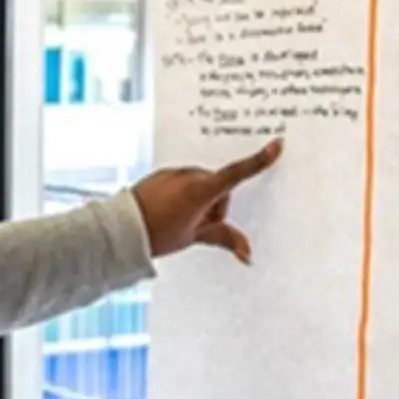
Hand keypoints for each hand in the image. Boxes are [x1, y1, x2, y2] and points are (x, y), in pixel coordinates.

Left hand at [131, 138, 282, 263]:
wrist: (121, 228)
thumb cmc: (158, 233)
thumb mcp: (194, 237)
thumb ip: (224, 238)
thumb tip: (248, 254)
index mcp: (202, 189)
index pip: (238, 174)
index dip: (259, 161)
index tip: (277, 144)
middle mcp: (190, 175)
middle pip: (219, 189)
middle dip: (214, 206)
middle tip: (195, 225)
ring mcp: (175, 172)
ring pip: (202, 185)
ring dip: (198, 201)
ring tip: (177, 219)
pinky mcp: (163, 173)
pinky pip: (184, 182)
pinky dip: (183, 195)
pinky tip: (168, 210)